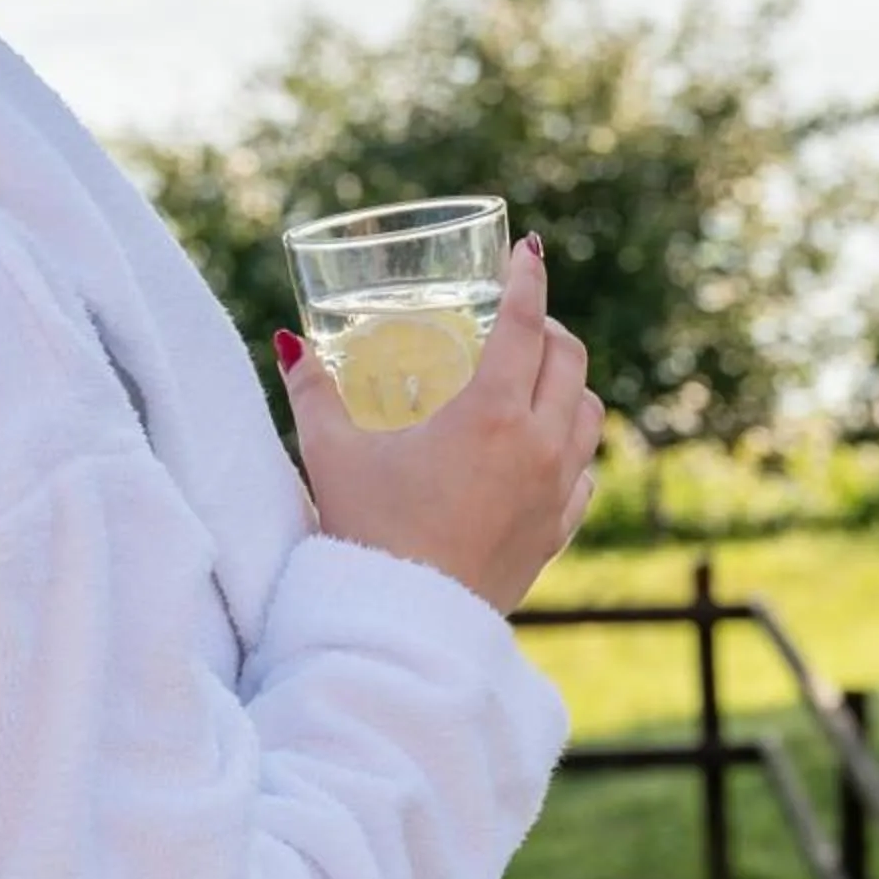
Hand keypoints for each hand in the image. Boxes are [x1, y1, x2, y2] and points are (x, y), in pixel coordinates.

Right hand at [279, 237, 602, 614]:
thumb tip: (290, 341)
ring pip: (589, 413)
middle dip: (547, 327)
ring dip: (567, 384)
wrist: (403, 627)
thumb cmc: (366, 533)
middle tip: (518, 320)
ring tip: (535, 379)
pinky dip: (571, 447)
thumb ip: (312, 391)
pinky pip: (584, 473)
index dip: (527, 279)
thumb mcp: (331, 453)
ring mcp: (555, 492)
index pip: (524, 322)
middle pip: (568, 359)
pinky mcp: (556, 533)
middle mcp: (538, 445)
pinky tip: (545, 449)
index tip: (527, 251)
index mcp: (490, 413)